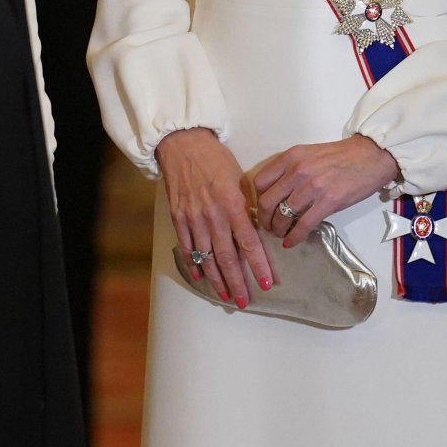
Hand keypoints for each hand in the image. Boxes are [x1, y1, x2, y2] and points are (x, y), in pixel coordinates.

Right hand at [155, 127, 273, 308]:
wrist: (183, 145)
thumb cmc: (216, 160)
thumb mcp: (241, 180)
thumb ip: (248, 208)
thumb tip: (256, 232)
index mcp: (233, 206)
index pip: (249, 244)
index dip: (259, 266)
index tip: (267, 284)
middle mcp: (213, 217)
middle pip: (227, 258)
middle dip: (238, 282)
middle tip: (247, 301)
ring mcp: (193, 220)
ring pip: (207, 258)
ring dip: (218, 280)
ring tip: (227, 296)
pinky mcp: (178, 219)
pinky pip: (188, 248)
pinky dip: (195, 265)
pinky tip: (202, 278)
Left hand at [251, 136, 399, 246]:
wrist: (371, 156)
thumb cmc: (342, 156)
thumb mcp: (310, 154)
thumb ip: (292, 169)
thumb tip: (279, 192)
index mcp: (291, 157)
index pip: (260, 182)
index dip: (258, 199)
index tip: (263, 207)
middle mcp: (298, 171)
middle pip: (266, 202)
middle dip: (264, 219)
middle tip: (268, 226)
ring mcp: (312, 187)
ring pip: (282, 216)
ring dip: (278, 230)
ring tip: (281, 234)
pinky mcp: (328, 202)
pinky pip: (303, 225)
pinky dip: (294, 237)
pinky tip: (291, 242)